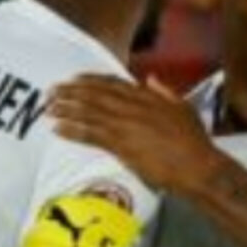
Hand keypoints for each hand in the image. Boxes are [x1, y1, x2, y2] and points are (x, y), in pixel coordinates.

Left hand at [48, 74, 221, 193]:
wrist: (198, 167)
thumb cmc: (196, 142)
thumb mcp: (185, 109)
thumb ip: (166, 92)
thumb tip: (151, 78)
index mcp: (148, 97)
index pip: (113, 83)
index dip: (91, 80)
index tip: (74, 79)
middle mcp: (133, 107)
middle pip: (94, 94)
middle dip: (70, 91)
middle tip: (51, 91)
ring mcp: (126, 125)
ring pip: (89, 112)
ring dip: (66, 109)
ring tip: (48, 108)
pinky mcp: (121, 145)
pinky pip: (91, 134)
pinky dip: (72, 130)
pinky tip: (58, 129)